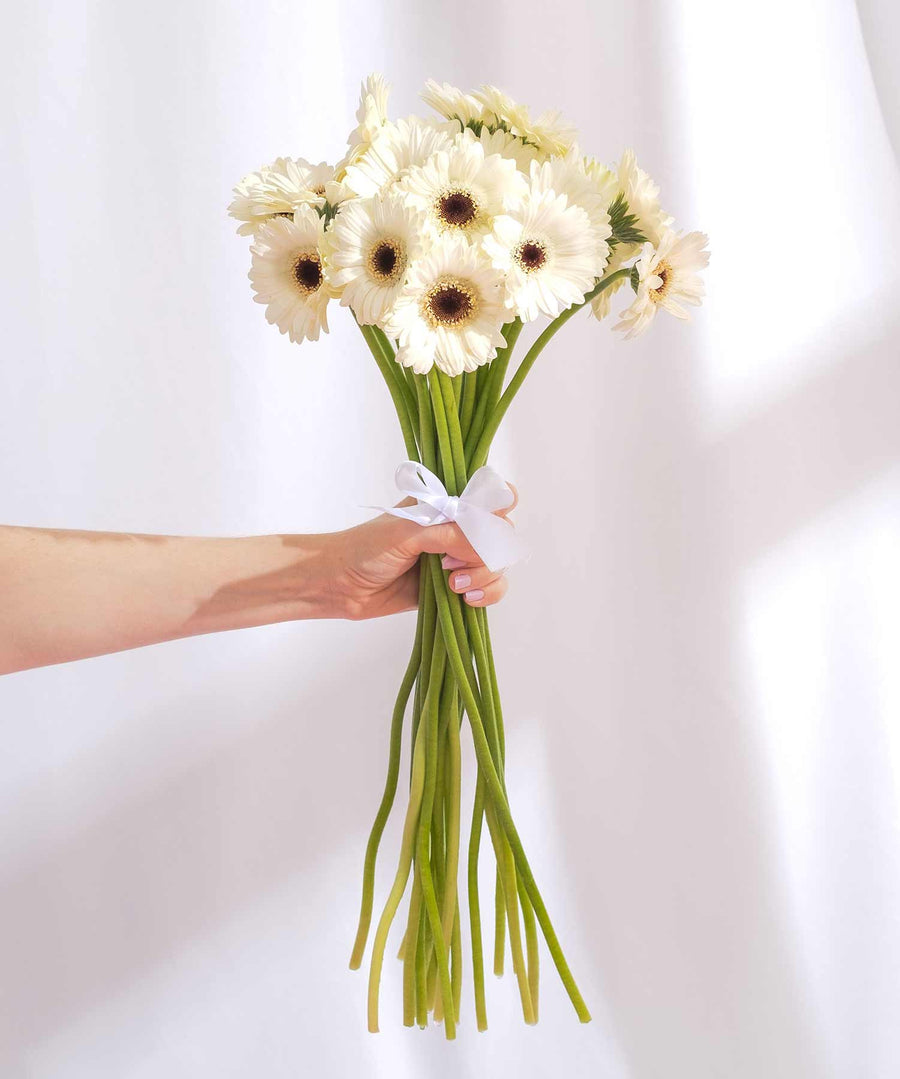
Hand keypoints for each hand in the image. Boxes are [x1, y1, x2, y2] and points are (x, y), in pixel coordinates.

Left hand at [323, 488, 517, 620]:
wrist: (341, 585)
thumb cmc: (366, 548)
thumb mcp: (408, 531)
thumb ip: (449, 534)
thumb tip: (485, 548)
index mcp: (446, 503)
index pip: (491, 494)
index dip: (500, 506)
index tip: (488, 525)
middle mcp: (458, 528)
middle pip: (502, 533)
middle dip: (488, 550)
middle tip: (453, 563)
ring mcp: (459, 558)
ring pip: (499, 564)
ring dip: (485, 576)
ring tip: (453, 585)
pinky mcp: (458, 588)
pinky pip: (491, 589)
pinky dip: (488, 595)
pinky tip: (466, 599)